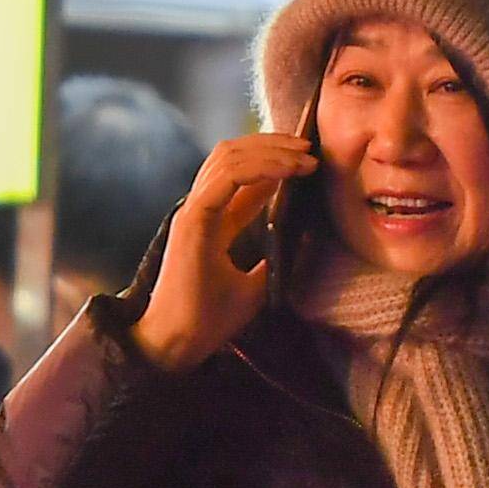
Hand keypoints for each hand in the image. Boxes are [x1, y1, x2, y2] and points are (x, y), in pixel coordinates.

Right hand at [135, 132, 316, 371]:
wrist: (180, 343)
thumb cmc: (210, 319)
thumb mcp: (256, 283)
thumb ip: (273, 256)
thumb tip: (304, 236)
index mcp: (211, 220)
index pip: (240, 175)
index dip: (273, 162)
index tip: (307, 162)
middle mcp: (200, 209)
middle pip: (232, 154)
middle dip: (272, 144)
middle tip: (309, 148)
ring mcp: (193, 210)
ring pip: (228, 157)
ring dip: (270, 150)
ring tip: (304, 155)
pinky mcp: (193, 219)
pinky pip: (227, 177)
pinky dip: (260, 167)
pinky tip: (288, 170)